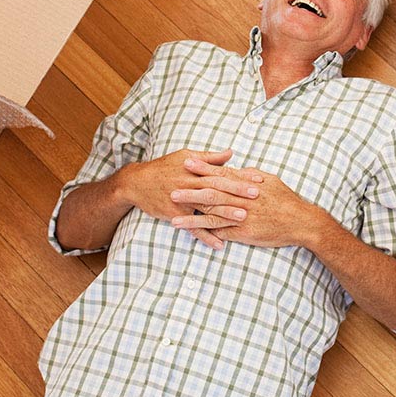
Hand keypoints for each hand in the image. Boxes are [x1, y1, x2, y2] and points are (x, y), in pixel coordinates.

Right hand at [119, 148, 254, 246]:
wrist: (137, 183)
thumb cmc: (164, 167)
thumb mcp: (186, 156)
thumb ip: (210, 157)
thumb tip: (231, 152)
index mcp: (196, 170)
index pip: (223, 173)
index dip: (241, 177)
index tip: (259, 180)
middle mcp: (190, 184)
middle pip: (218, 188)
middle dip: (237, 192)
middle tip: (257, 197)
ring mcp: (183, 200)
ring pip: (207, 207)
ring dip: (225, 214)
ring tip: (243, 219)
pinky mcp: (175, 215)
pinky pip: (193, 228)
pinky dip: (206, 236)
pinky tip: (220, 244)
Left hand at [170, 159, 335, 250]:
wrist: (301, 222)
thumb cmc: (286, 200)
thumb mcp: (270, 180)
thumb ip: (251, 174)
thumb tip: (236, 167)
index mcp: (247, 184)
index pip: (220, 174)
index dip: (202, 168)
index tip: (187, 162)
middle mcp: (241, 199)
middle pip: (211, 192)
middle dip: (190, 189)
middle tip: (170, 187)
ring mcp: (241, 216)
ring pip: (211, 213)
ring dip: (190, 213)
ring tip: (172, 213)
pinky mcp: (242, 232)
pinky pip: (219, 231)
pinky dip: (202, 231)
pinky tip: (188, 231)